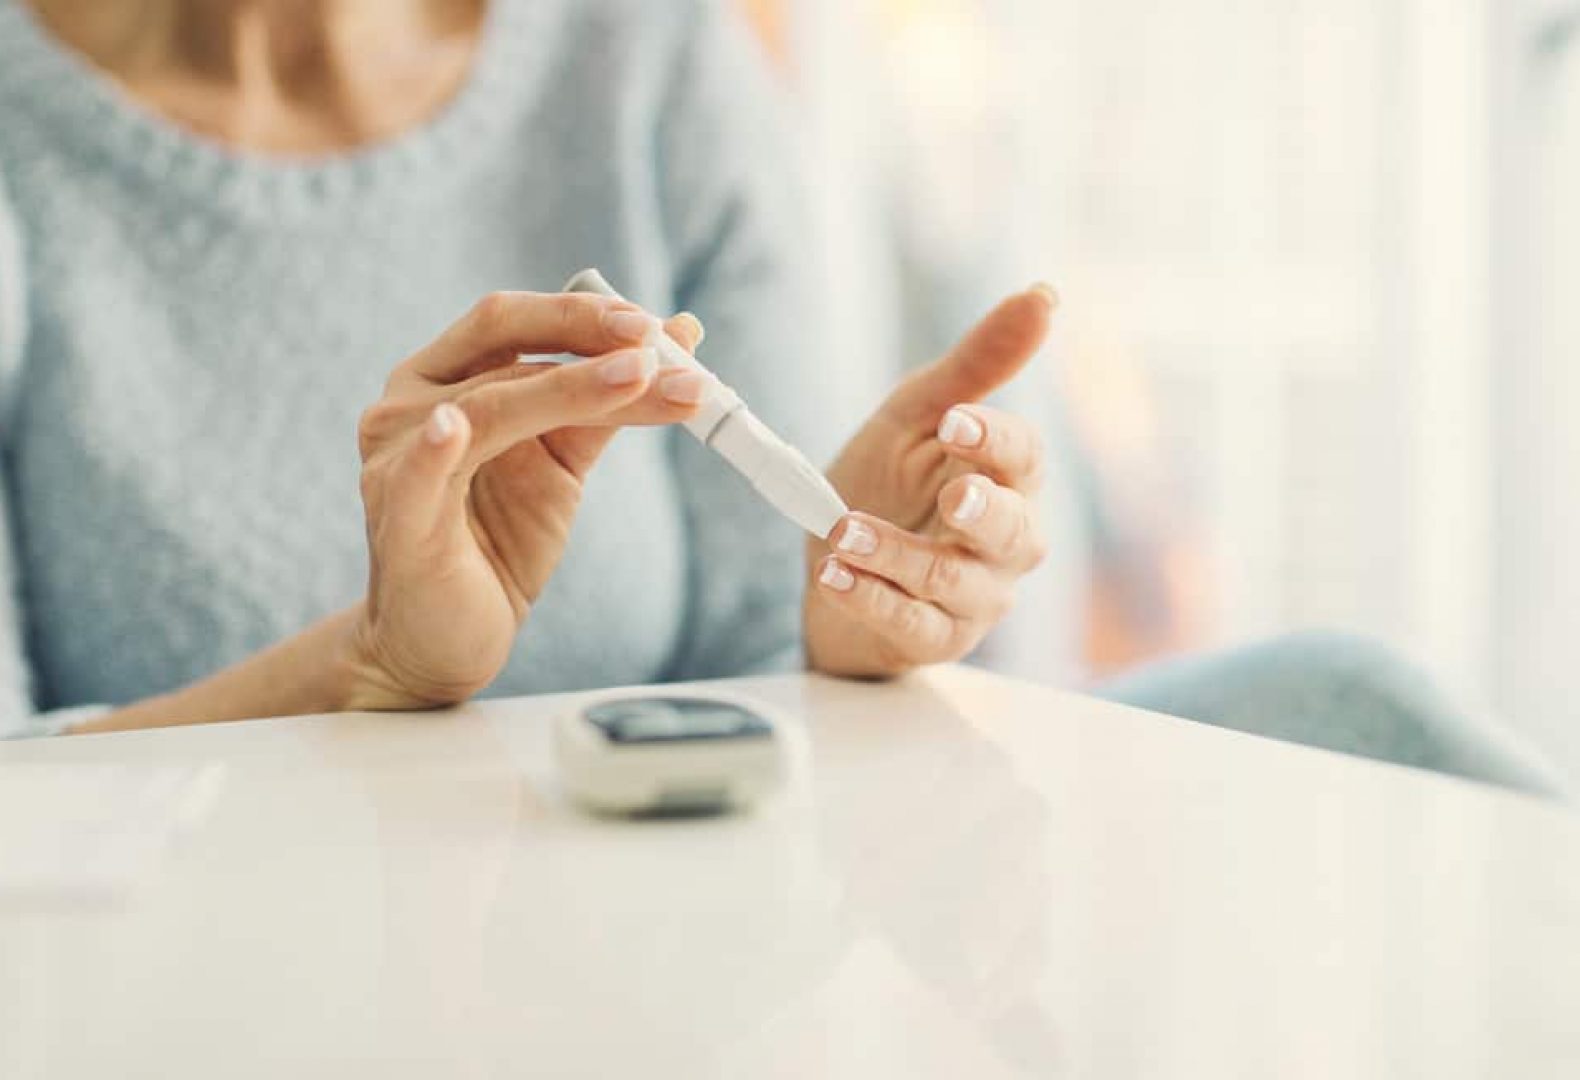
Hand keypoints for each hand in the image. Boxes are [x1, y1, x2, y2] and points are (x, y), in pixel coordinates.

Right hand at [347, 292, 704, 707]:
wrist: (446, 640)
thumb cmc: (497, 542)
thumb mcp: (562, 464)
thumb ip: (609, 404)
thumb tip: (681, 340)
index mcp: (444, 378)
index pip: (511, 321)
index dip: (581, 313)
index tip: (654, 326)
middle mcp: (409, 404)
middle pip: (500, 343)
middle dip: (582, 335)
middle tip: (652, 343)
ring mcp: (394, 458)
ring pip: (489, 406)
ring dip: (570, 389)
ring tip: (637, 378)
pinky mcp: (399, 519)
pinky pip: (418, 475)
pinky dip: (436, 448)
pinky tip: (454, 427)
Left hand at [804, 285, 1056, 677]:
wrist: (835, 563)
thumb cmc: (890, 484)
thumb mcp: (919, 415)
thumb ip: (976, 364)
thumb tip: (1044, 294)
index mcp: (1008, 480)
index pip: (1024, 459)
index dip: (995, 440)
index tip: (955, 421)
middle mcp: (1005, 543)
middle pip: (1016, 532)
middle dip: (984, 513)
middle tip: (952, 495)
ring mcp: (974, 597)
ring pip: (954, 582)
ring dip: (900, 555)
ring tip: (845, 531)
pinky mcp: (931, 638)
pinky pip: (910, 623)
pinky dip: (870, 599)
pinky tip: (834, 575)